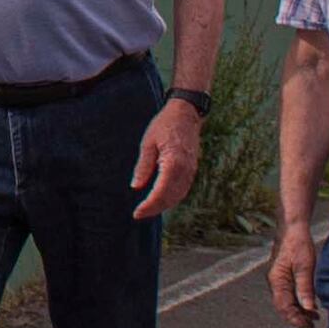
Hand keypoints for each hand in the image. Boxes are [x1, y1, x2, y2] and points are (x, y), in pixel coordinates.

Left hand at [129, 99, 201, 221]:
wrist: (186, 113)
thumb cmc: (165, 125)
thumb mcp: (148, 143)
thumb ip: (143, 167)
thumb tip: (136, 187)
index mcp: (173, 163)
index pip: (161, 192)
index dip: (149, 206)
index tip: (137, 213)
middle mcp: (185, 170)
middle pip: (171, 198)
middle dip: (155, 209)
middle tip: (139, 214)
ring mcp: (191, 170)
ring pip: (178, 196)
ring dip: (164, 205)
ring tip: (148, 210)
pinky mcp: (192, 169)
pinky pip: (183, 189)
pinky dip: (172, 198)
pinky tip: (161, 200)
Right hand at [270, 209, 321, 327]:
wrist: (292, 227)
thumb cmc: (298, 243)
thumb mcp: (305, 266)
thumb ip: (305, 288)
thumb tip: (308, 308)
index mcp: (277, 280)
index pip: (283, 307)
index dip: (295, 319)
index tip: (309, 326)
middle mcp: (275, 281)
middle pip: (283, 306)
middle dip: (297, 317)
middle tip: (313, 325)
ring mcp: (278, 278)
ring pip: (287, 301)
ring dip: (299, 310)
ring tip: (315, 317)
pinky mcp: (284, 275)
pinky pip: (289, 293)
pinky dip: (299, 301)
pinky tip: (311, 304)